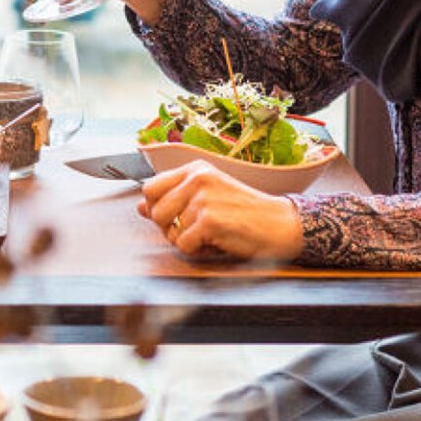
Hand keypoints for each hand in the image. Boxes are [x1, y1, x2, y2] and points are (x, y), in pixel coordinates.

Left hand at [139, 161, 303, 261]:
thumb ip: (173, 199)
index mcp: (195, 169)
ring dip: (186, 240)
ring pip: (168, 230)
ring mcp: (203, 198)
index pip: (150, 188)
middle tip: (194, 230)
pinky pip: (183, 245)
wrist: (280, 225)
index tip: (177, 216)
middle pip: (154, 211)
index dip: (157, 208)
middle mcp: (197, 178)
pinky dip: (197, 251)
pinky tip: (215, 242)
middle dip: (169, 228)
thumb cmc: (246, 213)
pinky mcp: (209, 220)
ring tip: (209, 235)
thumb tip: (140, 207)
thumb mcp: (208, 198)